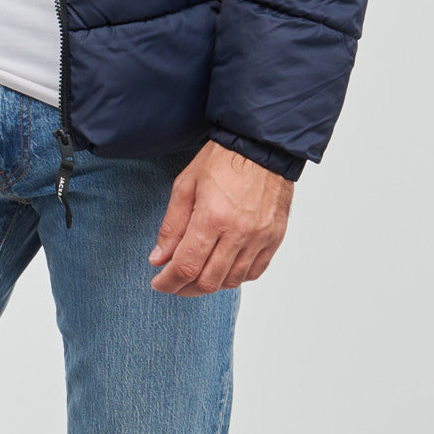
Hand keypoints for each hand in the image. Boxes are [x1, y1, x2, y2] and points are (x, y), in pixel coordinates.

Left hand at [147, 140, 293, 294]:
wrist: (261, 145)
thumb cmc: (223, 159)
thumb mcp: (186, 184)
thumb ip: (172, 225)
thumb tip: (159, 258)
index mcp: (212, 217)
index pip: (186, 267)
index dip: (168, 282)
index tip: (159, 283)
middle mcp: (239, 232)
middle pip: (209, 282)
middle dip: (185, 288)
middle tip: (174, 281)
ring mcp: (260, 238)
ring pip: (232, 281)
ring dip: (210, 284)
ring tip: (197, 272)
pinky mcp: (274, 238)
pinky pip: (254, 272)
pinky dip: (235, 277)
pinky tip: (223, 266)